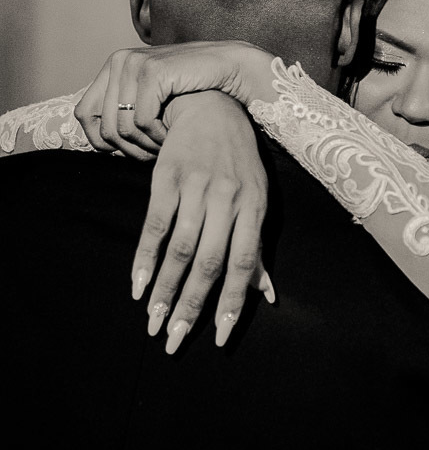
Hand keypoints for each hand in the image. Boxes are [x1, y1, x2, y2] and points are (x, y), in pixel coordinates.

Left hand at [75, 41, 267, 156]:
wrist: (229, 67)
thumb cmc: (193, 87)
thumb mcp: (152, 96)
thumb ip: (125, 109)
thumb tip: (100, 142)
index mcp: (115, 65)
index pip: (84, 113)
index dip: (101, 140)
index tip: (126, 150)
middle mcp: (119, 60)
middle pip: (104, 126)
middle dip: (129, 148)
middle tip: (152, 152)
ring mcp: (135, 64)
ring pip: (122, 127)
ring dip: (145, 144)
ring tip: (163, 142)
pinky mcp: (153, 71)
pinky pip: (141, 121)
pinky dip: (157, 134)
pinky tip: (172, 131)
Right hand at [131, 92, 273, 352]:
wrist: (209, 109)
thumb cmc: (238, 163)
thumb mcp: (257, 200)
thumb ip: (258, 249)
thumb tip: (269, 296)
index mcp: (254, 207)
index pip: (244, 262)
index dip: (233, 301)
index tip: (220, 338)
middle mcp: (228, 197)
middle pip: (209, 261)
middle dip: (192, 305)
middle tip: (174, 340)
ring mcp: (196, 186)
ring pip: (180, 247)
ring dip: (165, 288)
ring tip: (153, 321)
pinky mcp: (167, 176)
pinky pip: (155, 223)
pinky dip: (145, 257)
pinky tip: (137, 285)